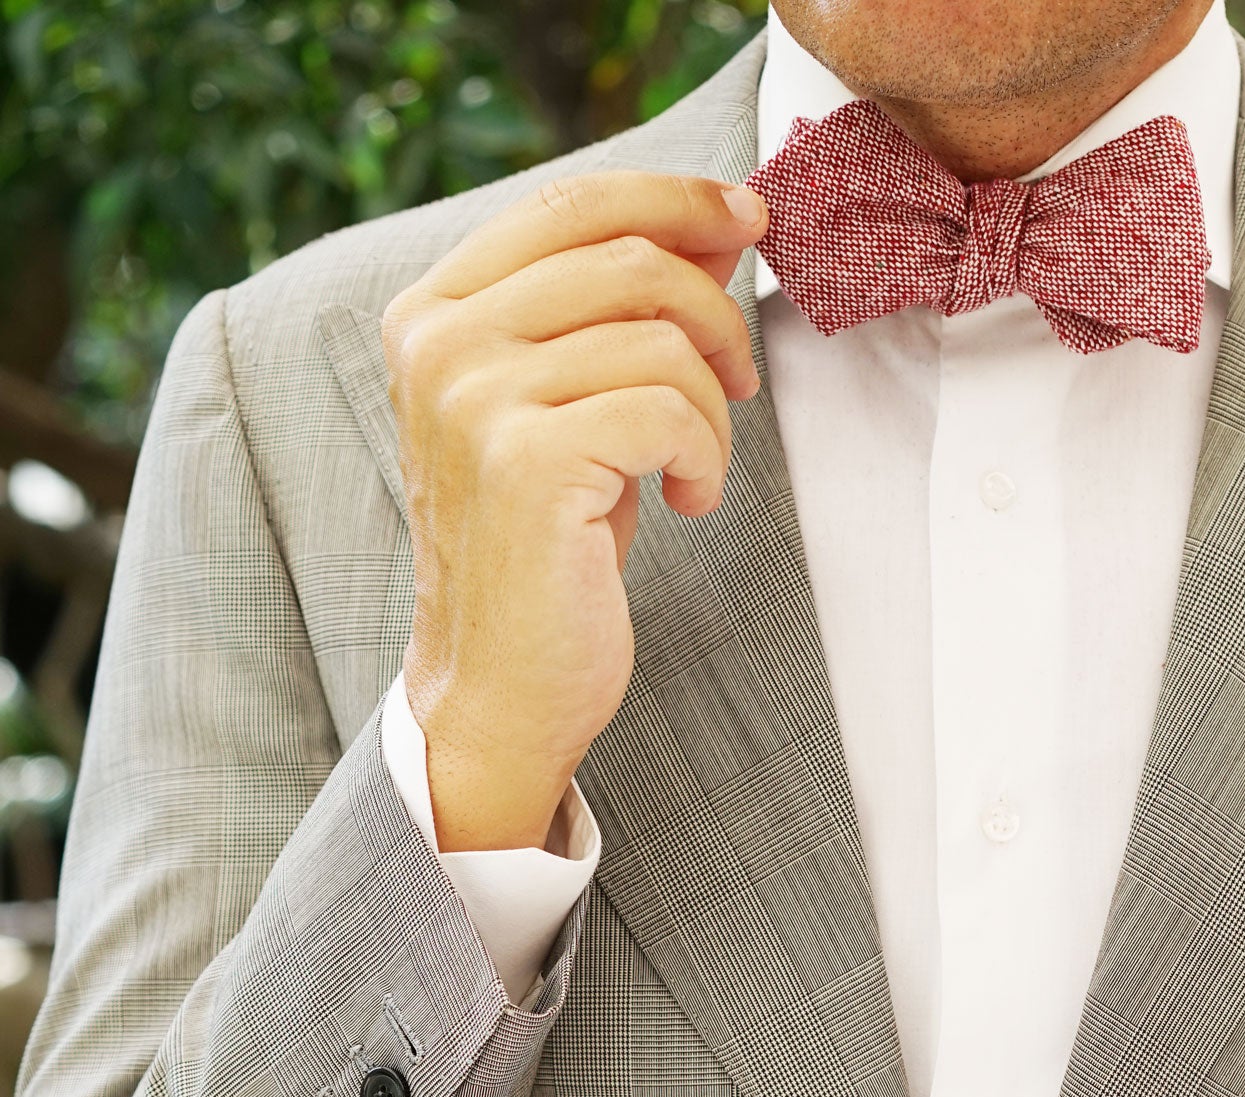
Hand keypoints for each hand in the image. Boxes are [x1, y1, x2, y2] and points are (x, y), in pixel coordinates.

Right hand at [384, 170, 768, 848]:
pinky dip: (705, 455)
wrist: (499, 688)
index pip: (570, 203)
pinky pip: (669, 408)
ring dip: (713, 405)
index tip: (748, 219)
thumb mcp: (574, 405)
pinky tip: (688, 501)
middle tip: (740, 381)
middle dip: (714, 314)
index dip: (674, 197)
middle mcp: (441, 342)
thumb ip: (617, 310)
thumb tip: (721, 220)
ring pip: (659, 335)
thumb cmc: (546, 550)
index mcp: (434, 312)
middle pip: (627, 256)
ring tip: (696, 466)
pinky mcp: (528, 461)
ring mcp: (476, 399)